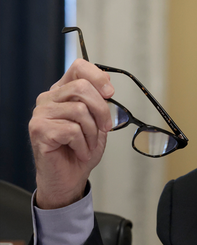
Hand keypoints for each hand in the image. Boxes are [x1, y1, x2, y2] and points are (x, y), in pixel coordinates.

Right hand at [29, 59, 113, 208]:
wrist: (70, 176)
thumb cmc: (82, 148)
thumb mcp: (98, 121)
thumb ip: (99, 101)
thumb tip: (106, 83)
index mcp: (63, 92)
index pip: (78, 68)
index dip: (97, 76)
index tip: (110, 92)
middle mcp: (49, 99)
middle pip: (82, 88)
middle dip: (102, 110)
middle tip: (105, 128)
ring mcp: (41, 114)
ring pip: (80, 110)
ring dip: (92, 132)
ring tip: (88, 144)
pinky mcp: (39, 130)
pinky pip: (72, 130)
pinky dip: (83, 145)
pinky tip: (79, 151)